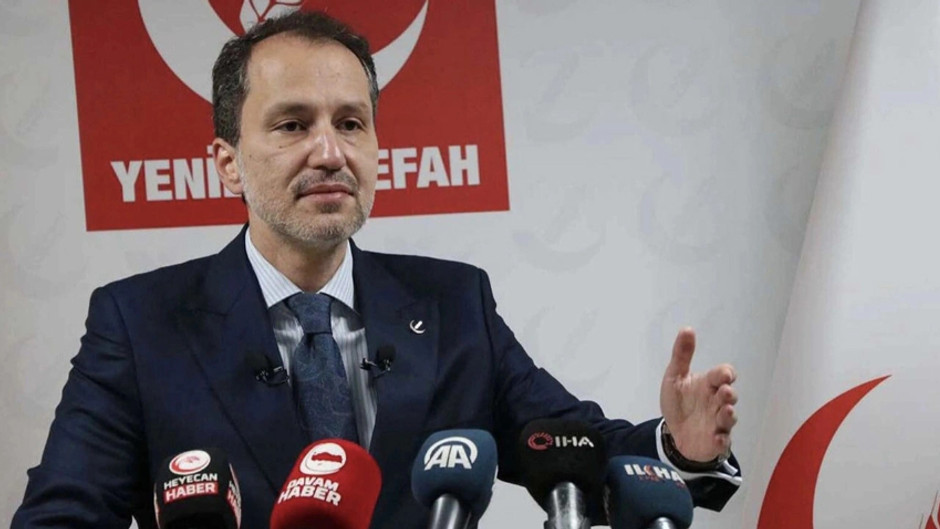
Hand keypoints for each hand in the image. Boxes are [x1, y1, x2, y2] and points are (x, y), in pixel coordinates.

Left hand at [659, 327, 737, 461]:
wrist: (674, 431)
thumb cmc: (680, 402)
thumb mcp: (675, 377)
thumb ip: (682, 355)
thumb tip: (687, 329)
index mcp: (709, 385)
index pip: (723, 375)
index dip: (726, 374)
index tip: (725, 375)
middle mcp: (717, 402)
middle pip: (729, 396)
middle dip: (729, 394)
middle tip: (725, 392)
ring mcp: (718, 422)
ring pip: (729, 418)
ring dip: (729, 415)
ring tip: (726, 411)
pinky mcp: (715, 441)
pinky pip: (723, 442)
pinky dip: (721, 441)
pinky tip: (716, 438)